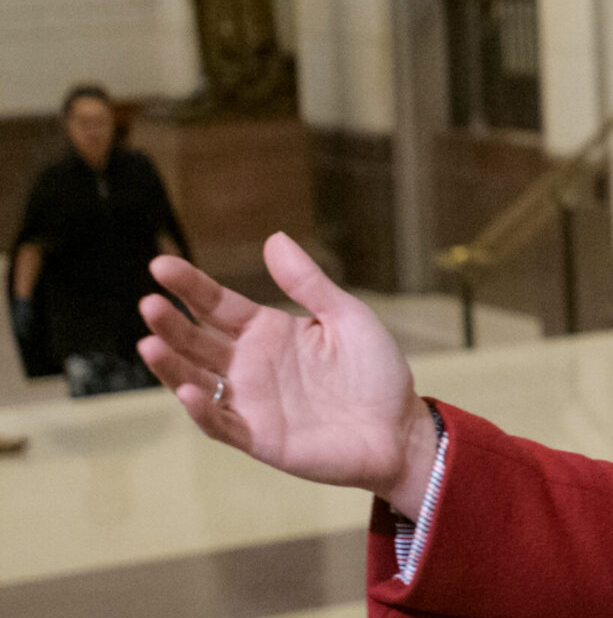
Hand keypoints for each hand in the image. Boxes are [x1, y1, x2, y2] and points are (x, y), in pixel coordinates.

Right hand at [138, 233, 438, 516]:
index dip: (189, 286)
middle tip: (149, 302)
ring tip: (149, 343)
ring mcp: (250, 402)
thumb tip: (274, 238)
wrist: (399, 428)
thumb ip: (308, 283)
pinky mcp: (259, 438)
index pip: (217, 304)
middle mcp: (249, 365)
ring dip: (171, 365)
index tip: (160, 265)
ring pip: (196, 381)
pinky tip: (189, 390)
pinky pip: (221, 423)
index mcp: (267, 331)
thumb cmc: (376, 371)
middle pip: (197, 340)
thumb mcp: (346, 317)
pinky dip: (203, 410)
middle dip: (170, 323)